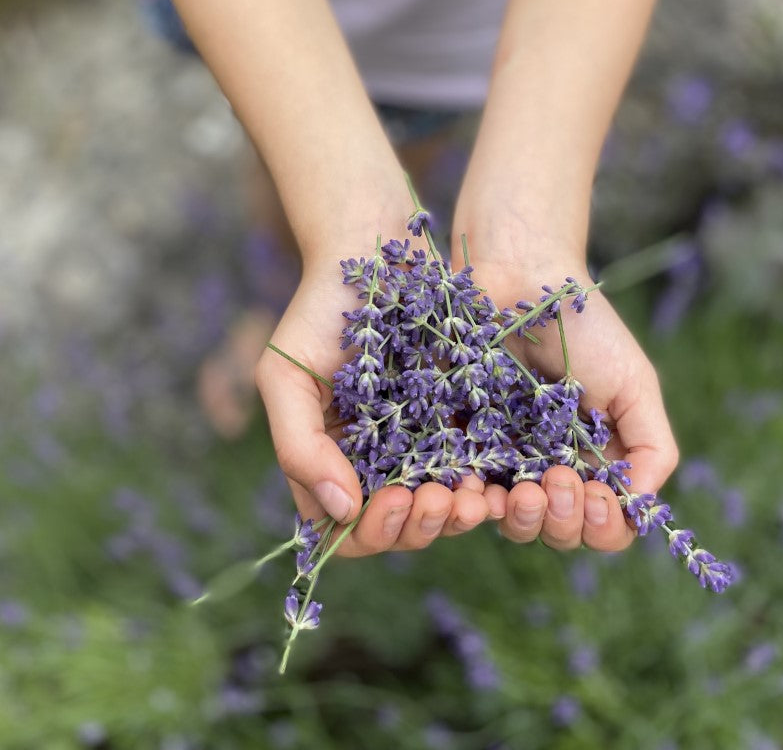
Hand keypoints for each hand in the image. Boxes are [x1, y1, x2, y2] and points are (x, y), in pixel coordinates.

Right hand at [254, 256, 490, 557]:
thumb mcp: (285, 376)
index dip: (370, 532)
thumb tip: (342, 512)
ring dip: (456, 516)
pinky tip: (496, 480)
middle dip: (420, 527)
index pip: (343, 530)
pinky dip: (483, 486)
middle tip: (441, 498)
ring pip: (438, 510)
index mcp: (327, 459)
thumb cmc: (320, 310)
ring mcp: (417, 442)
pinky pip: (474, 470)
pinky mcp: (458, 419)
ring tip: (475, 496)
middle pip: (396, 530)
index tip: (395, 499)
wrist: (374, 249)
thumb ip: (299, 448)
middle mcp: (372, 461)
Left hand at [464, 254, 678, 552]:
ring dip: (522, 520)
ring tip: (524, 490)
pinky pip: (461, 491)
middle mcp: (549, 466)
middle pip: (559, 533)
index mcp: (594, 460)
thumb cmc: (583, 324)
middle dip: (563, 522)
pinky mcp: (455, 440)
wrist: (520, 274)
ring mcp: (501, 457)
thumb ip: (653, 447)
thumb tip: (638, 506)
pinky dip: (472, 501)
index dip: (602, 525)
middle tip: (559, 480)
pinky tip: (479, 488)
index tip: (593, 491)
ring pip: (512, 523)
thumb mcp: (635, 382)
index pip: (604, 525)